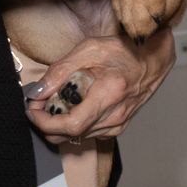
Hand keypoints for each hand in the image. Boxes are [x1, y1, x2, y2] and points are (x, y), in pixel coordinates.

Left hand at [28, 27, 174, 142]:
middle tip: (38, 107)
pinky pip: (88, 135)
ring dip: (59, 126)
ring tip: (54, 105)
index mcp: (109, 93)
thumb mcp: (89, 49)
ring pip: (77, 138)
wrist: (153, 59)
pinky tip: (73, 109)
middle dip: (47, 126)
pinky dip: (74, 126)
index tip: (32, 110)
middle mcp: (115, 114)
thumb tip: (38, 92)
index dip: (46, 123)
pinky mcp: (118, 127)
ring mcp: (118, 123)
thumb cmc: (124, 50)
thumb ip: (61, 70)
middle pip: (70, 136)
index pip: (71, 124)